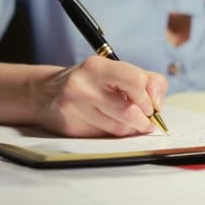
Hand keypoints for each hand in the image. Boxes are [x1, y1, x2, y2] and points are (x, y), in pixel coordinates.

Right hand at [36, 56, 168, 136]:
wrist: (46, 93)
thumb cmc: (91, 82)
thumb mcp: (116, 71)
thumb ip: (147, 81)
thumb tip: (158, 105)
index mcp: (97, 66)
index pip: (136, 81)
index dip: (147, 98)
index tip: (148, 105)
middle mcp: (82, 86)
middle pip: (129, 112)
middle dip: (143, 121)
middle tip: (145, 121)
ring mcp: (74, 108)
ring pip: (118, 130)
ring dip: (130, 130)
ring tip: (127, 122)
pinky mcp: (70, 128)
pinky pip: (104, 138)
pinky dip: (113, 135)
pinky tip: (107, 125)